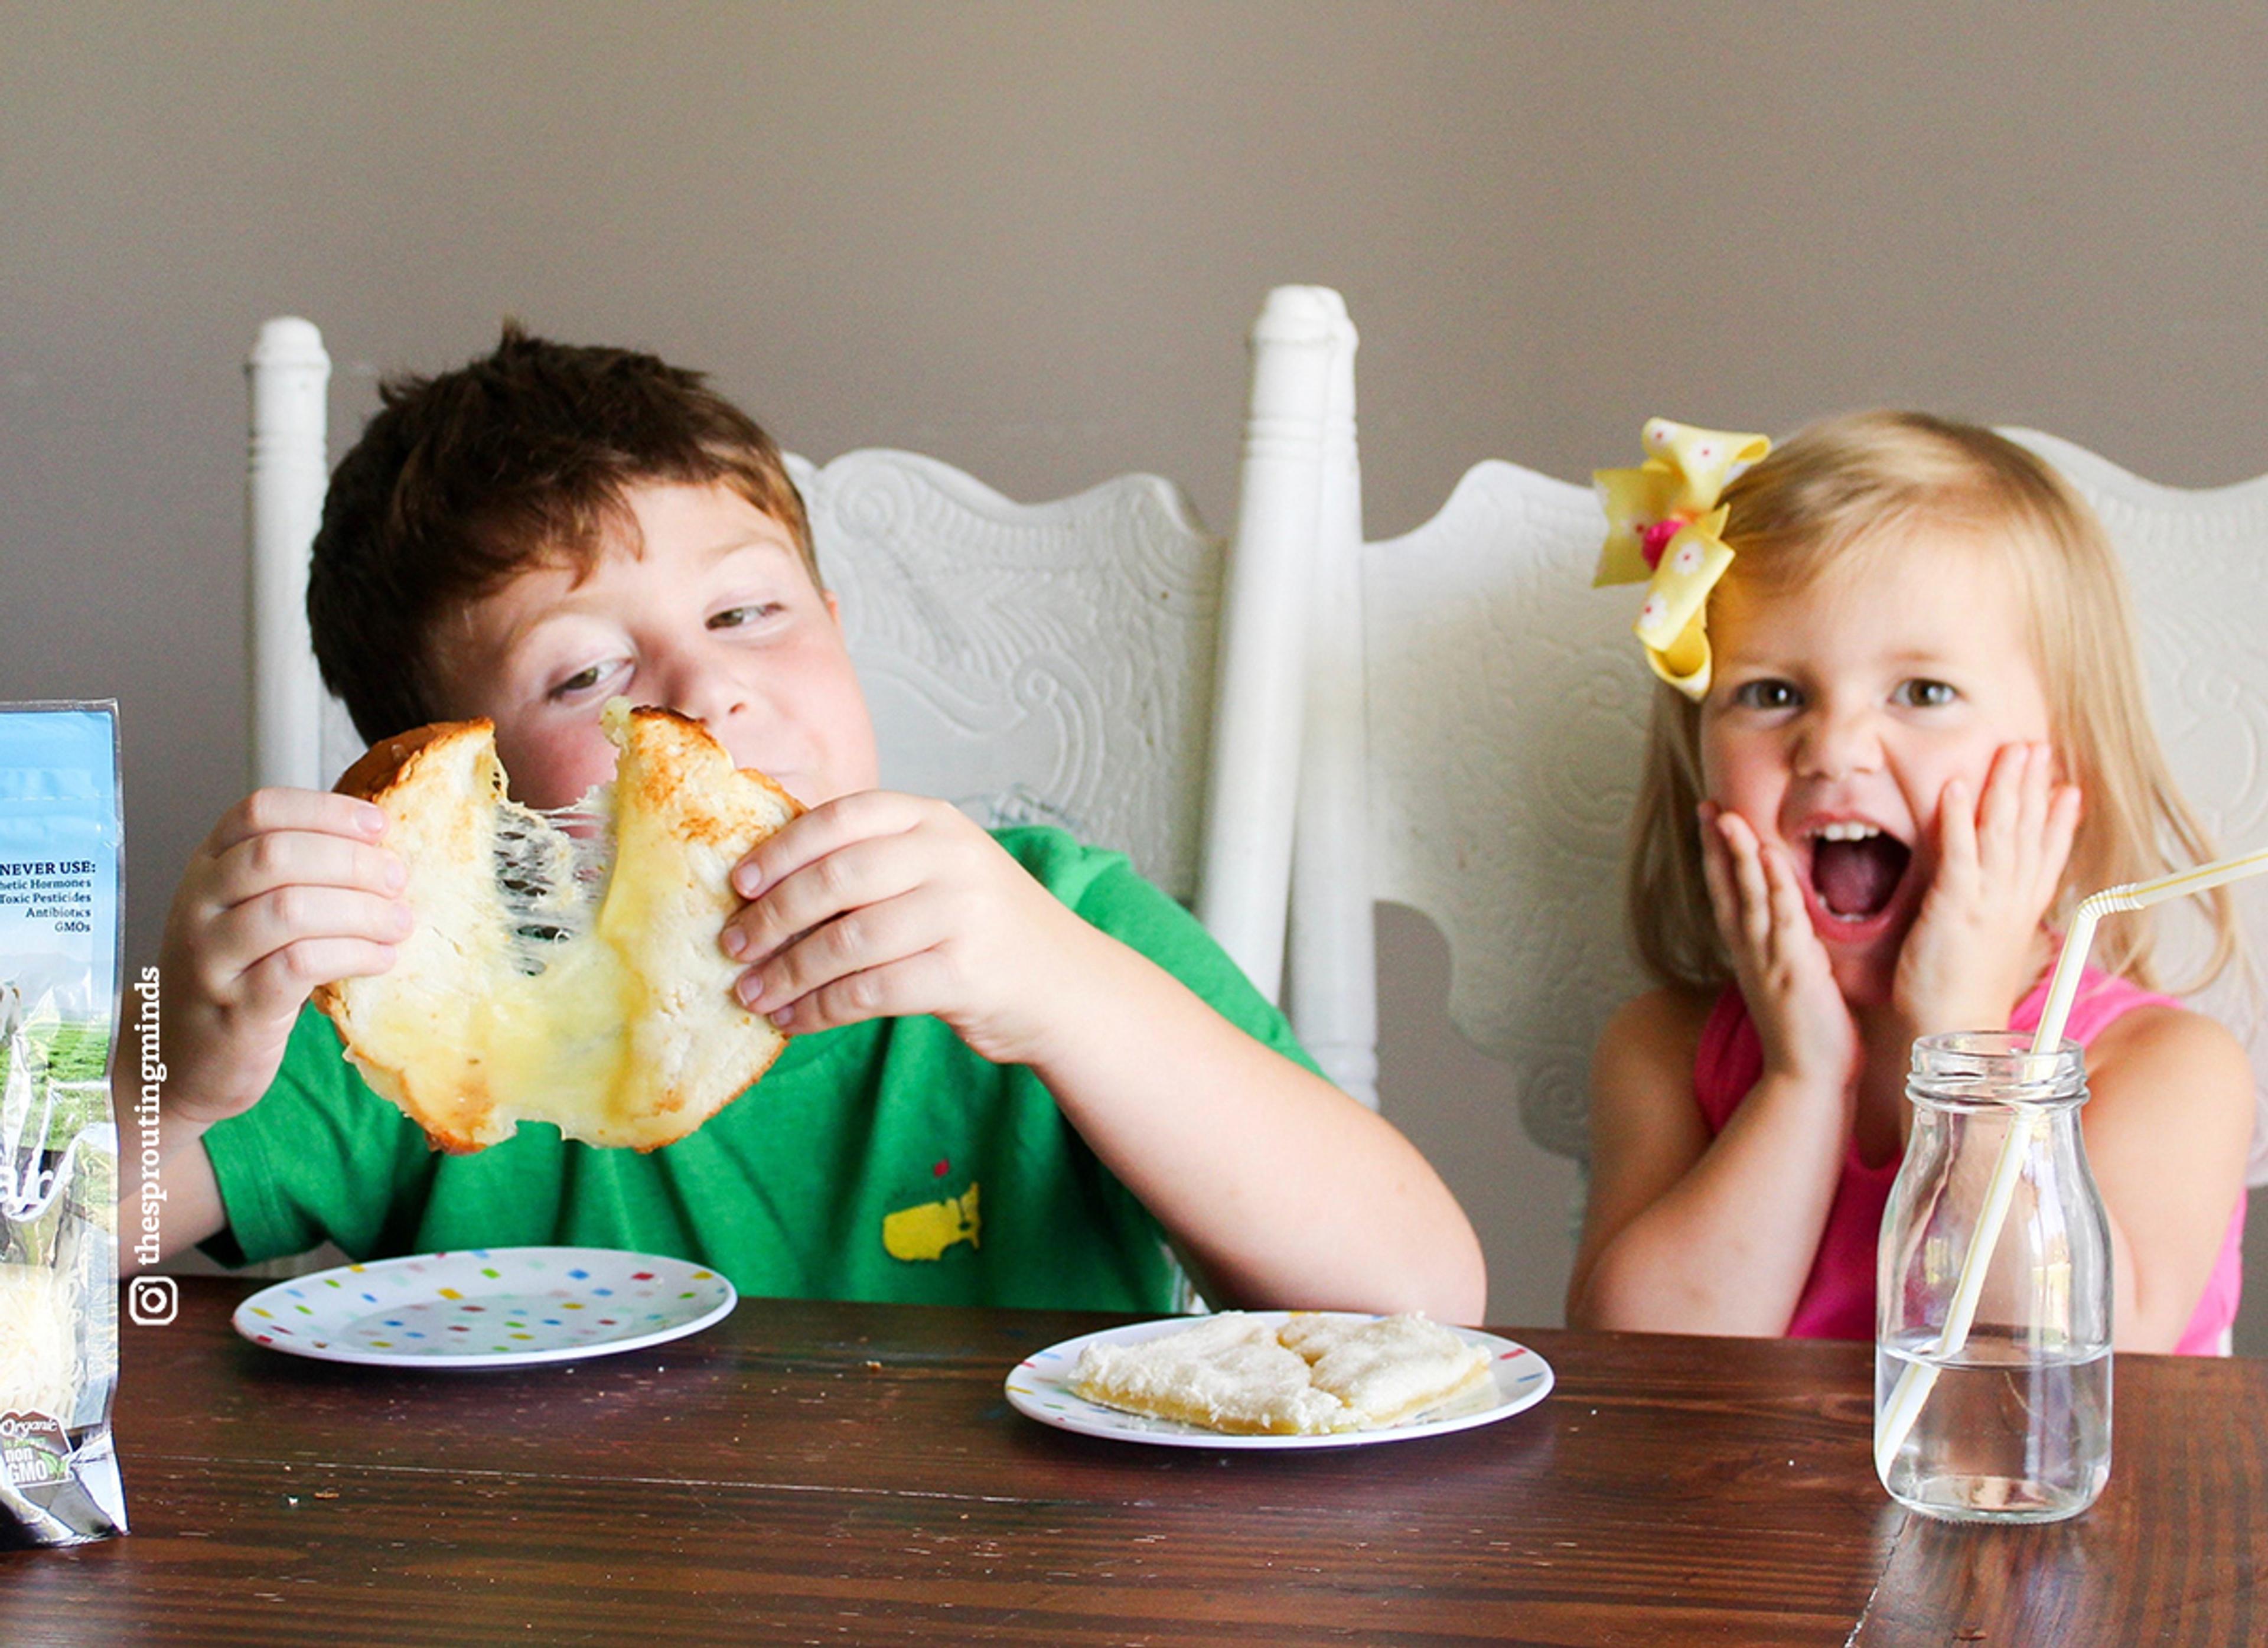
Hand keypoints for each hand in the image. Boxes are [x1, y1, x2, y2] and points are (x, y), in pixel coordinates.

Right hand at [158, 789, 411, 1124]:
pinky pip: (299, 966)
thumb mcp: (247, 912)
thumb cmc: (234, 976)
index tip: (378, 826)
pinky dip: (352, 955)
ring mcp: (211, 958)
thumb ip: (296, 876)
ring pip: (290, 909)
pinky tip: (381, 959)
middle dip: (351, 861)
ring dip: (360, 911)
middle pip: (277, 854)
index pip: (260, 811)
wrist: (178, 1059)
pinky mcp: (236, 1009)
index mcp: (207, 867)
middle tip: (397, 879)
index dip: (325, 810)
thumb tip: (383, 849)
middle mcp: (200, 905)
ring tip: (398, 923)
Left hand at [721, 792, 1101, 1064]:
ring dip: (787, 972)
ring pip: (846, 941)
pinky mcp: (963, 974)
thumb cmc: (982, 928)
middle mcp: (951, 857)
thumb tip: (765, 889)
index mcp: (935, 820)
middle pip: (837, 879)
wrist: (1066, 985)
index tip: (739, 882)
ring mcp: (962, 914)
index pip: (844, 816)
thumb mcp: (938, 871)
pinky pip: (868, 992)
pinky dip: (819, 1010)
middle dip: (772, 917)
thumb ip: (873, 863)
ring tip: (751, 993)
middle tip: (732, 945)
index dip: (783, 848)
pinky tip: (793, 1020)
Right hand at [1700, 801, 1858, 1092]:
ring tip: (1726, 816)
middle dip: (1716, 844)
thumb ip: (1785, 949)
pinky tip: (1769, 858)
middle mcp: (1751, 951)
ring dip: (1736, 855)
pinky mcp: (1794, 969)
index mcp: (1750, 952)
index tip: (1711, 819)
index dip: (1716, 855)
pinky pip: (1782, 920)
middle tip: (1707, 804)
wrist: (1808, 1079)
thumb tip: (1788, 927)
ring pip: (1747, 897)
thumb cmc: (1807, 1033)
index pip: (1726, 894)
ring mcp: (1769, 959)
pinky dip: (1772, 887)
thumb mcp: (1789, 982)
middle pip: (1726, 887)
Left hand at [1895, 741, 2080, 1035]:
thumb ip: (2000, 917)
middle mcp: (2011, 901)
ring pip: (2002, 833)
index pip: (2047, 856)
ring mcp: (1986, 901)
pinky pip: (1959, 853)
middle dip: (2034, 787)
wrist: (1952, 1033)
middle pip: (2030, 833)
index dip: (2059, 821)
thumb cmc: (1962, 995)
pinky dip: (1960, 818)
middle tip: (2038, 748)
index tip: (2068, 788)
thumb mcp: (1992, 949)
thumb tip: (2008, 900)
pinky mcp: (1954, 906)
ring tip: (2013, 751)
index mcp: (2021, 912)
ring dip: (2006, 788)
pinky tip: (1958, 787)